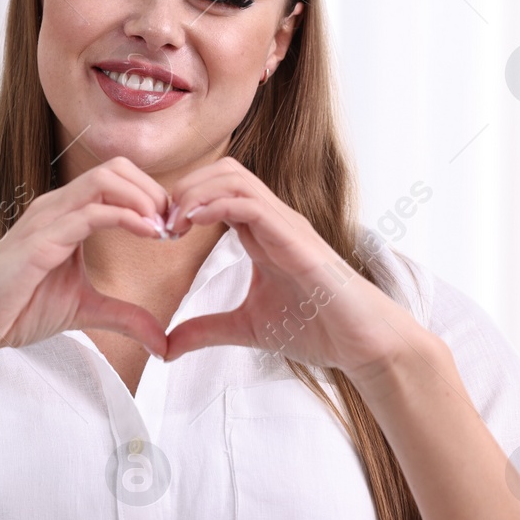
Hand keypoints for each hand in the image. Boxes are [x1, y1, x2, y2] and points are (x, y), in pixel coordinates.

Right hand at [0, 157, 171, 366]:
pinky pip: (91, 212)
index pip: (118, 179)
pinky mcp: (41, 240)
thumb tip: (162, 341)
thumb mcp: (86, 310)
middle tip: (176, 227)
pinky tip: (149, 234)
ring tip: (165, 230)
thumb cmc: (16, 309)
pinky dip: (127, 217)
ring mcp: (46, 218)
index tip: (175, 232)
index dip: (154, 197)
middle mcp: (56, 206)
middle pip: (117, 167)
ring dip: (145, 199)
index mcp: (66, 214)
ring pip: (106, 179)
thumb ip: (125, 317)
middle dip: (155, 191)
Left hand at [159, 157, 418, 376]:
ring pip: (234, 177)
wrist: (361, 343)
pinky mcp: (296, 240)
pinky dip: (216, 205)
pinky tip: (193, 224)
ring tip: (173, 224)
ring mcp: (287, 225)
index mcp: (261, 233)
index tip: (158, 232)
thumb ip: (205, 331)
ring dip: (195, 192)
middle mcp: (274, 220)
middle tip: (160, 224)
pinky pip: (251, 204)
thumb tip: (165, 347)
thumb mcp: (245, 329)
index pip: (217, 190)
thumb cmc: (316, 328)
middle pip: (222, 171)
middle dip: (184, 188)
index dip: (182, 201)